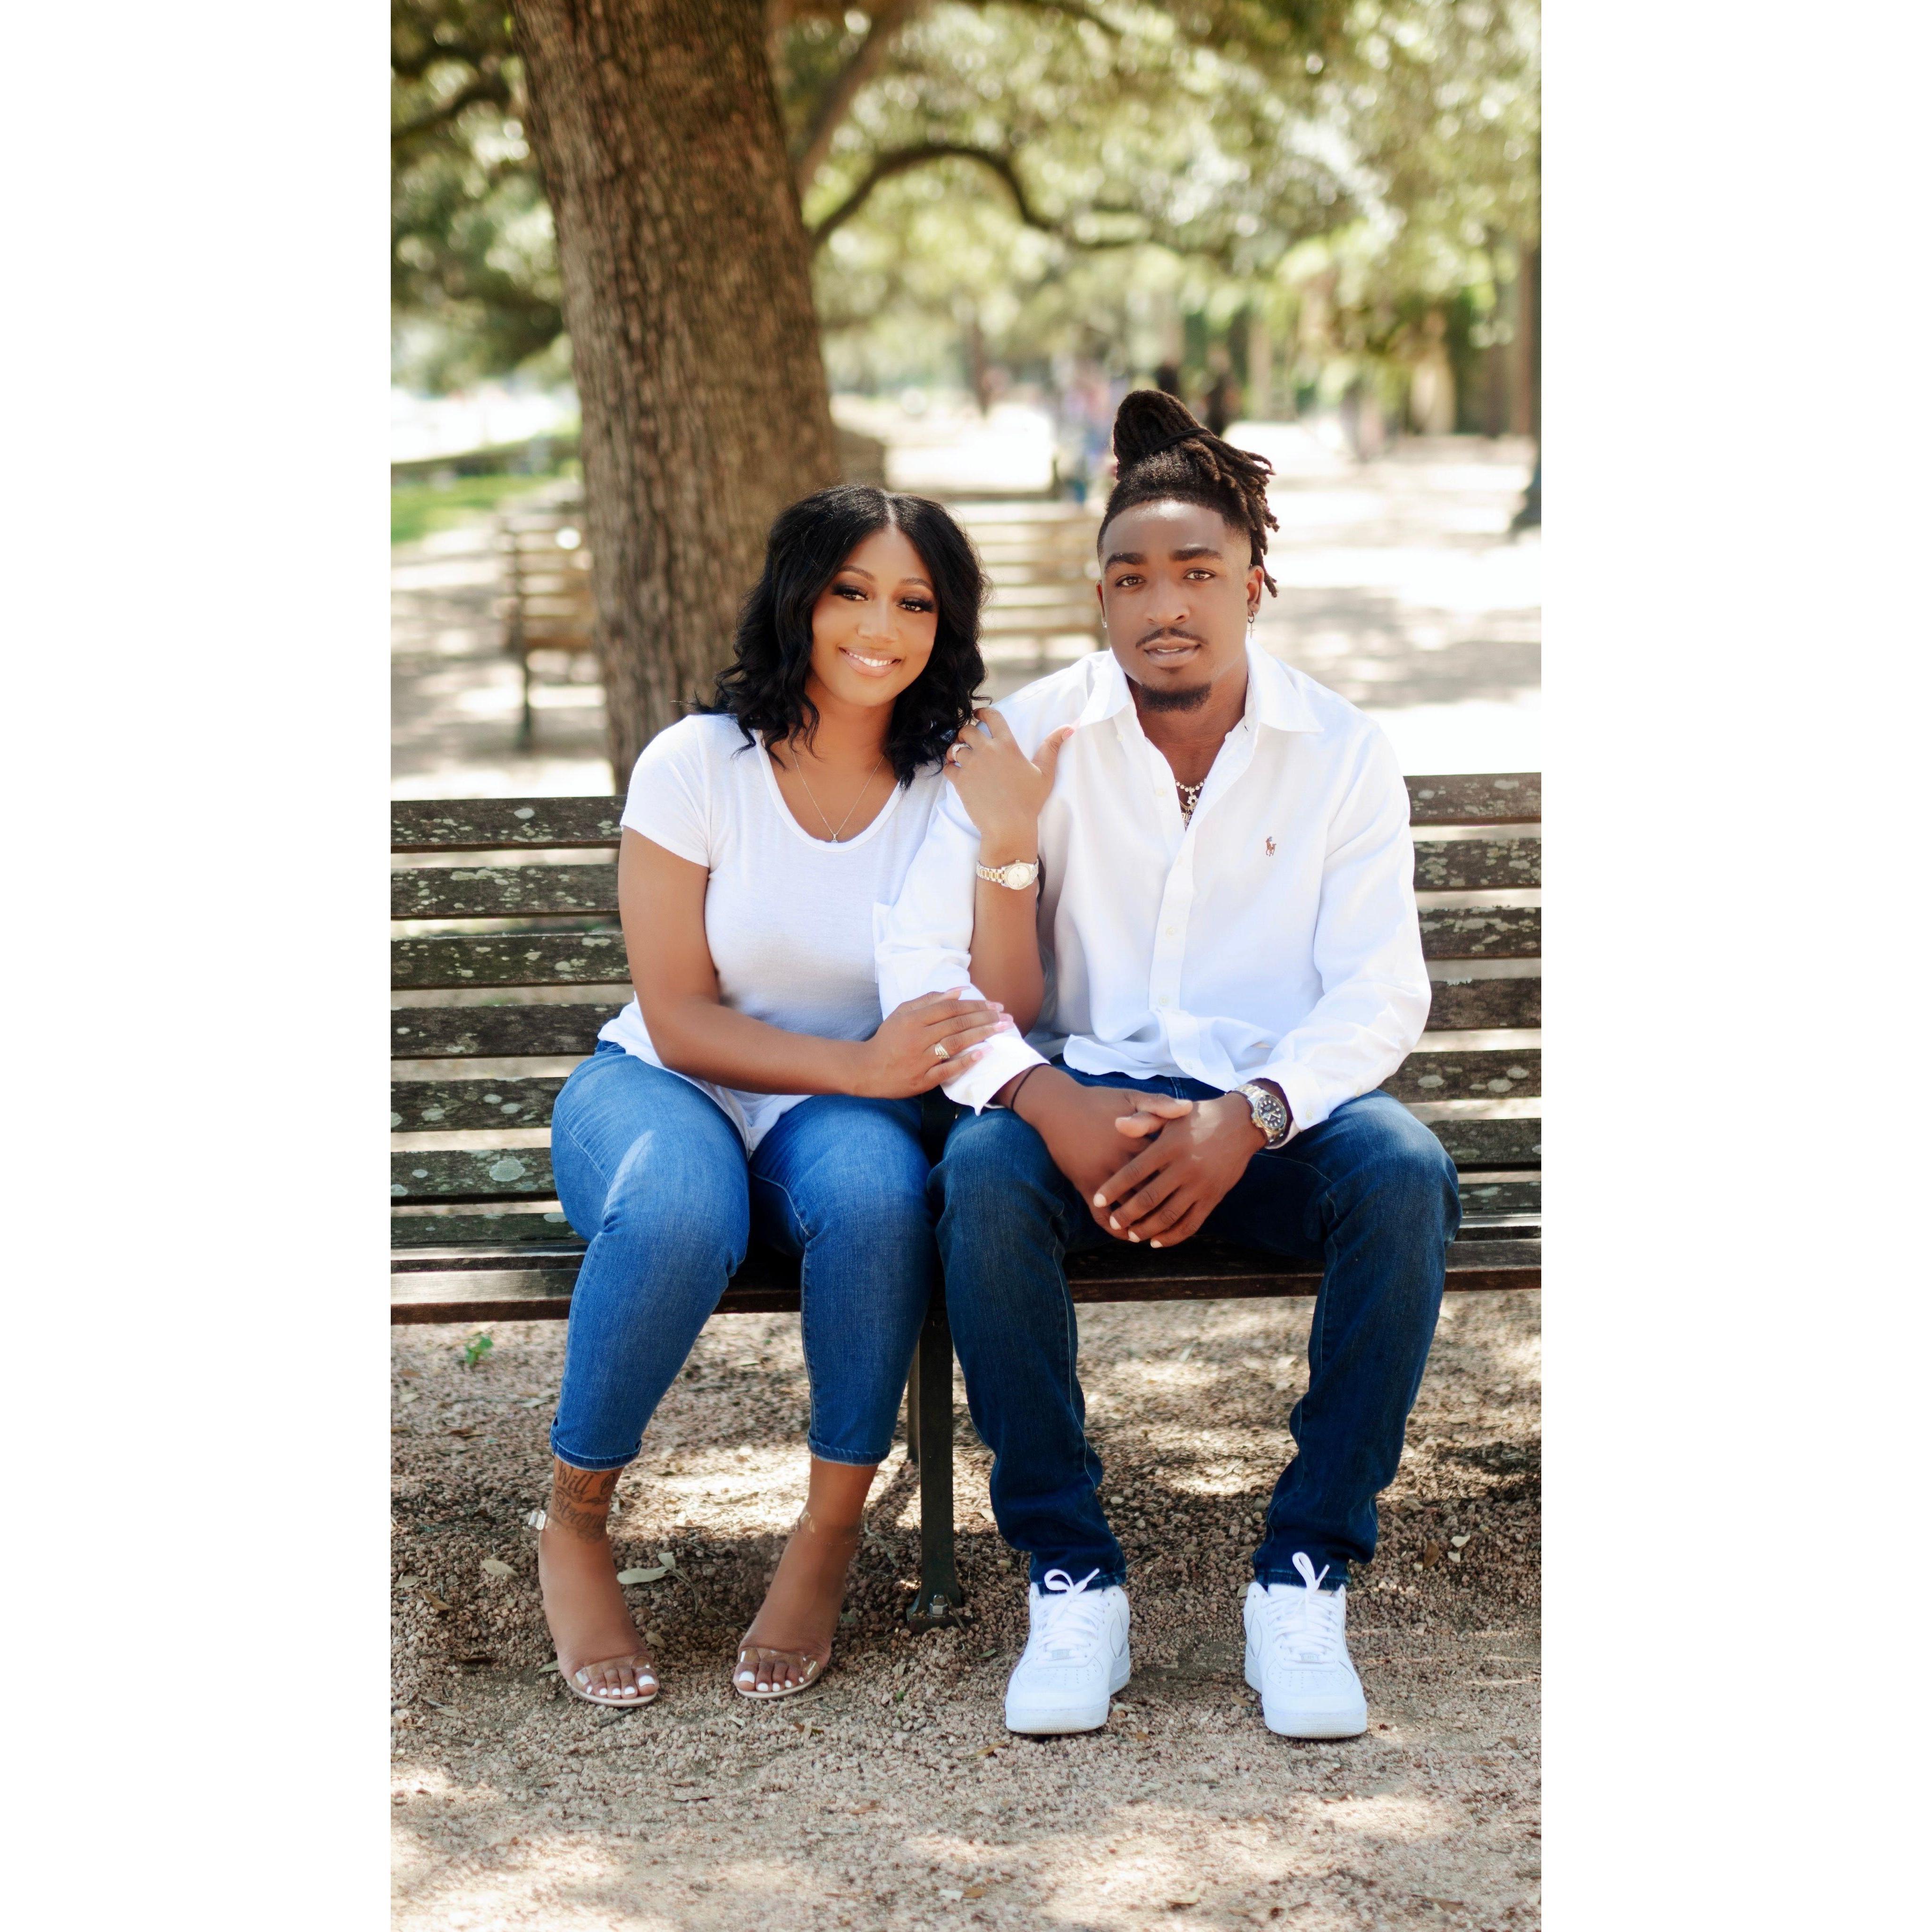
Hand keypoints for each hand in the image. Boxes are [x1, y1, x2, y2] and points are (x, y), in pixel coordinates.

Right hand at [855, 990, 1013, 1098]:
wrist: (867, 1069)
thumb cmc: (888, 1039)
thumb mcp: (902, 1013)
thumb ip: (929, 1000)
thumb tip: (958, 991)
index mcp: (913, 1019)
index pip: (950, 1008)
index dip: (975, 1005)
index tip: (995, 1005)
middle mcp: (917, 1037)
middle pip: (956, 1024)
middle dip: (985, 1018)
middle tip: (1006, 1017)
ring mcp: (920, 1059)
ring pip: (955, 1044)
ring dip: (981, 1035)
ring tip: (1001, 1030)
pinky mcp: (922, 1079)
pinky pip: (947, 1069)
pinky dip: (966, 1061)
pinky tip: (984, 1053)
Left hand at [944, 709, 1073, 851]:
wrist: (1010, 826)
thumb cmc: (1029, 801)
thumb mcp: (1046, 773)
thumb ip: (1052, 747)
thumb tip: (1069, 727)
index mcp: (1007, 745)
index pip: (991, 717)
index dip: (982, 712)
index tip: (977, 714)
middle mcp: (987, 750)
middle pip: (966, 729)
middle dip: (965, 732)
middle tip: (968, 740)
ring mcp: (971, 765)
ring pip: (955, 747)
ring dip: (956, 749)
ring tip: (959, 756)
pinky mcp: (960, 780)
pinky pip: (947, 766)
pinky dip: (949, 767)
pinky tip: (955, 771)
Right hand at [1011, 1070, 1194, 1236]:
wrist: (1058, 1106)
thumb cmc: (1098, 1100)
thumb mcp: (1130, 1096)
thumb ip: (1159, 1104)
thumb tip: (1189, 1108)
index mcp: (1135, 1138)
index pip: (1165, 1164)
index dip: (1182, 1178)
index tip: (1199, 1187)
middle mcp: (1119, 1159)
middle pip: (1150, 1189)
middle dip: (1167, 1205)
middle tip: (1185, 1218)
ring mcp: (1101, 1174)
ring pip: (1128, 1206)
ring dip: (1143, 1223)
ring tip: (1158, 1234)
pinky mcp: (1084, 1183)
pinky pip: (1100, 1213)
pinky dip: (1113, 1228)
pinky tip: (1125, 1235)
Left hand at [1091, 1096, 1266, 1248]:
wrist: (1241, 1124)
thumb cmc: (1198, 1117)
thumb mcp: (1171, 1114)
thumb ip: (1144, 1120)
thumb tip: (1117, 1125)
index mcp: (1170, 1146)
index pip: (1135, 1171)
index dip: (1114, 1187)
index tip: (1097, 1199)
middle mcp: (1185, 1168)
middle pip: (1149, 1198)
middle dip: (1127, 1214)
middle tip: (1113, 1222)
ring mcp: (1201, 1185)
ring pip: (1169, 1216)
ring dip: (1147, 1229)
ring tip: (1132, 1235)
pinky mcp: (1214, 1197)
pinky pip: (1192, 1223)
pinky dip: (1173, 1236)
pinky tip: (1158, 1241)